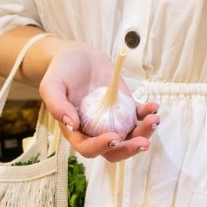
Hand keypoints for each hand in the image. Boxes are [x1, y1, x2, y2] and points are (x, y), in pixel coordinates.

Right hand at [38, 40, 159, 161]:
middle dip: (129, 148)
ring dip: (144, 132)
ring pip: (130, 136)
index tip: (114, 137)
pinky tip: (154, 107)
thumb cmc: (61, 72)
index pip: (88, 148)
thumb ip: (57, 105)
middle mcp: (96, 132)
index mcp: (76, 132)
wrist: (77, 57)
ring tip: (153, 120)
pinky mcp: (125, 108)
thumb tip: (72, 125)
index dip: (101, 147)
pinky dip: (147, 113)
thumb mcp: (52, 86)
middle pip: (114, 150)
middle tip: (143, 143)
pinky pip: (138, 116)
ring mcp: (113, 121)